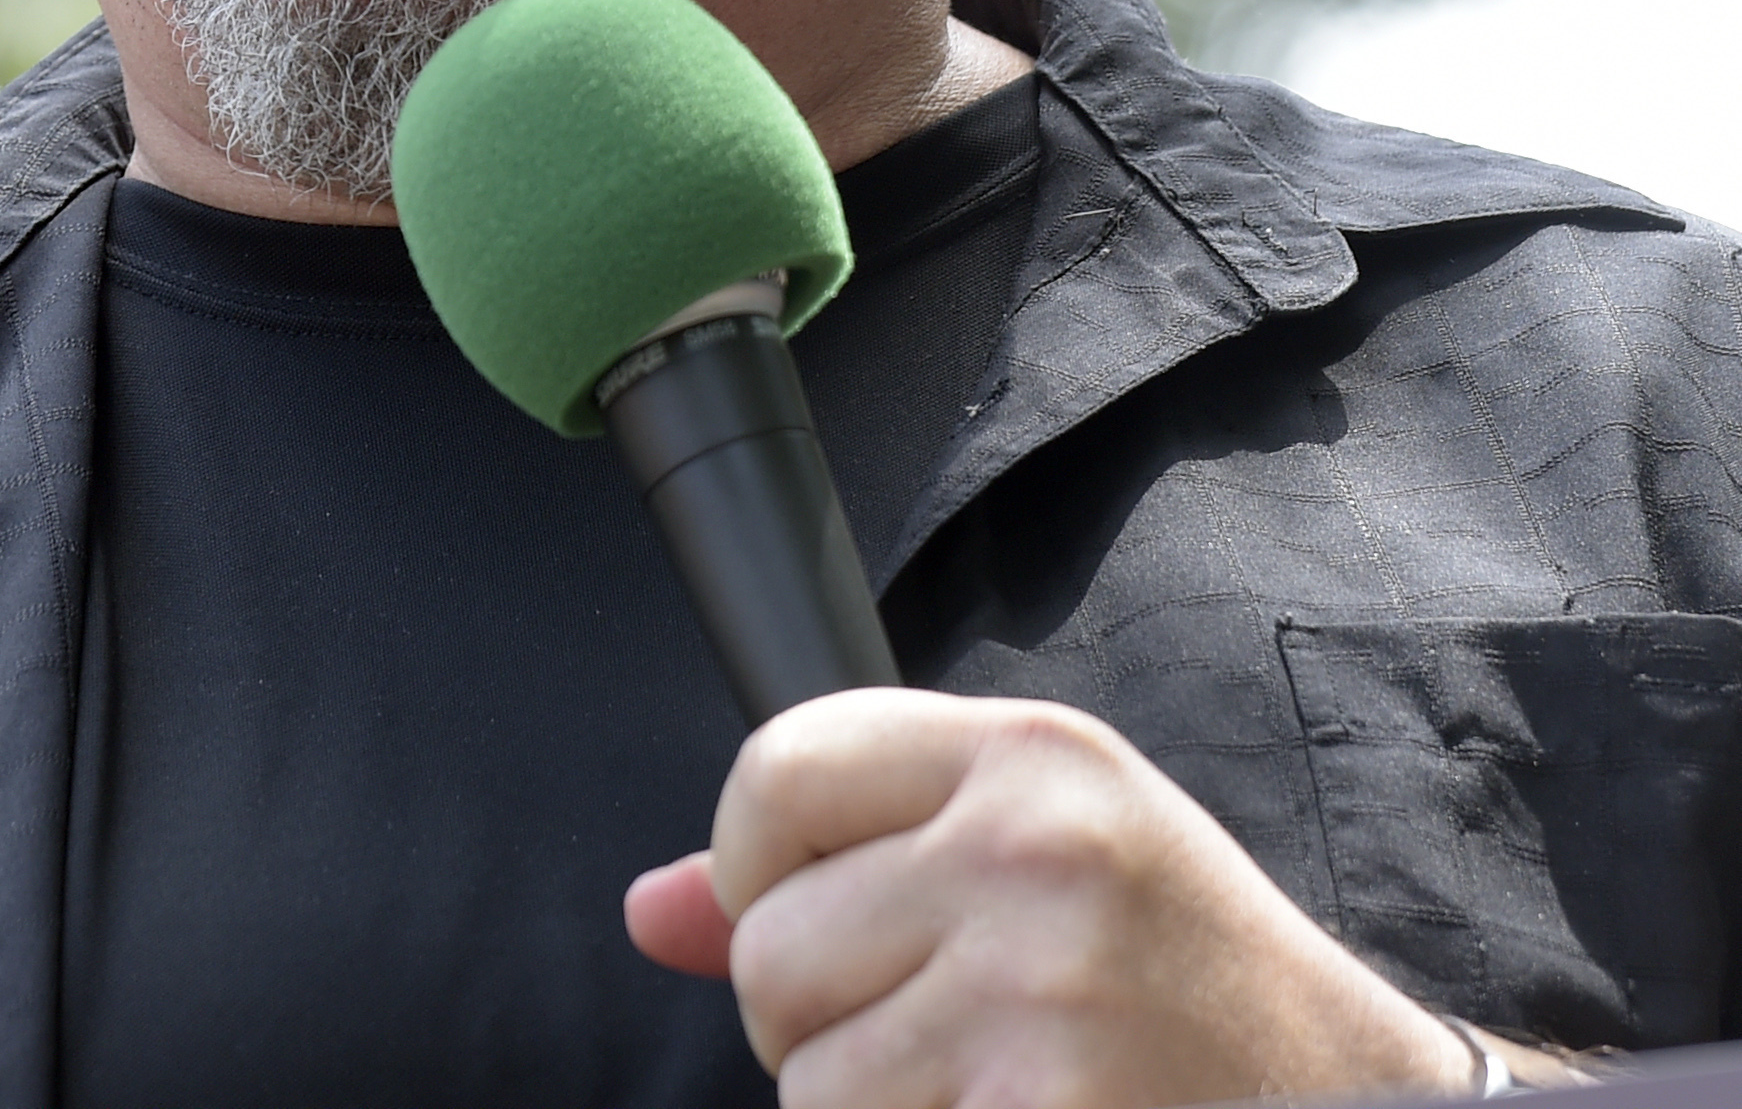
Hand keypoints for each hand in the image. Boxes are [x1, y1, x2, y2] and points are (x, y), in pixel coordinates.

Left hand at [623, 690, 1478, 1107]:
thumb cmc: (1182, 988)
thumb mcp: (1037, 869)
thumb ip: (837, 865)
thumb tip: (649, 911)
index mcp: (1035, 757)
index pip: (775, 769)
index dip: (760, 865)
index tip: (824, 915)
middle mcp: (1036, 851)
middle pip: (771, 948)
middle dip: (819, 1024)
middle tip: (945, 1038)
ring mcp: (1043, 990)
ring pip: (808, 1080)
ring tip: (999, 1089)